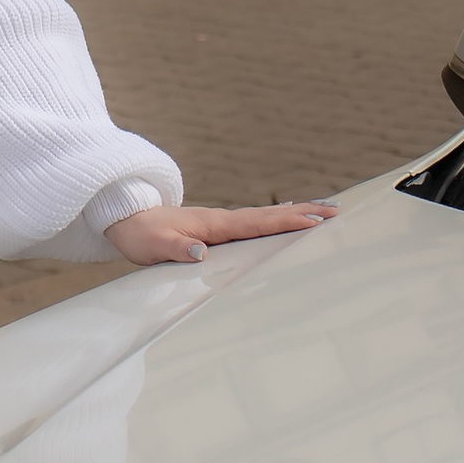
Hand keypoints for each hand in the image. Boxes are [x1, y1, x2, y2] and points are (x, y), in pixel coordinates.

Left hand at [104, 200, 336, 267]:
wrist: (127, 218)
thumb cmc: (140, 234)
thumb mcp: (152, 245)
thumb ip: (175, 248)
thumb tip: (201, 252)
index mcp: (213, 224)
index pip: (256, 223)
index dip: (286, 223)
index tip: (314, 221)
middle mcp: (222, 220)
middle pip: (269, 216)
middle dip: (303, 213)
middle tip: (337, 210)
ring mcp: (221, 224)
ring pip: (265, 219)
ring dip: (294, 215)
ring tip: (325, 213)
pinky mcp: (217, 230)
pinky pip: (254, 225)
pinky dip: (275, 222)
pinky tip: (285, 223)